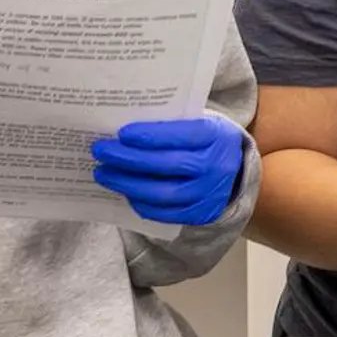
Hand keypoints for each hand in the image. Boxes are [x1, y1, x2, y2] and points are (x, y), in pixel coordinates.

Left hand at [91, 115, 247, 225]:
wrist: (235, 171)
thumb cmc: (205, 141)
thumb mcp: (200, 122)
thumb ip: (172, 123)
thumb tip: (125, 129)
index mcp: (215, 136)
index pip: (181, 135)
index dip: (150, 136)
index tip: (121, 134)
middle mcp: (215, 166)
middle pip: (167, 165)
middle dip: (129, 159)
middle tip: (101, 151)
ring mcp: (208, 193)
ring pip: (162, 193)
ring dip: (127, 183)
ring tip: (103, 173)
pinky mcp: (200, 213)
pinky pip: (164, 213)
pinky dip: (140, 202)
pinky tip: (123, 191)